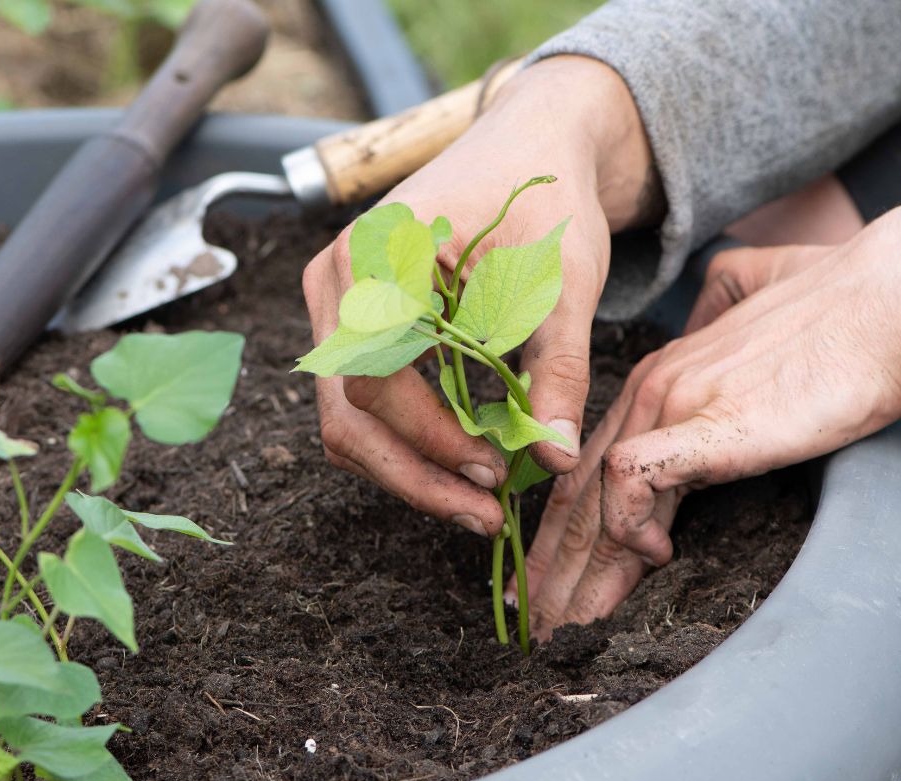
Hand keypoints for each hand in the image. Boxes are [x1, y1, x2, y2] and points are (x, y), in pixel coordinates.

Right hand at [302, 56, 656, 535]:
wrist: (530, 146)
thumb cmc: (546, 200)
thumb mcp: (566, 281)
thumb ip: (557, 367)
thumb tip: (551, 459)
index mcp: (375, 252)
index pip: (374, 376)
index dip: (429, 437)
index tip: (494, 471)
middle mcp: (336, 277)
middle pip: (346, 410)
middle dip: (415, 474)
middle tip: (485, 514)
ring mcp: (334, 301)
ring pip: (344, 417)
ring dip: (407, 468)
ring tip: (480, 500)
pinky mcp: (350, 322)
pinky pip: (358, 401)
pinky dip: (404, 442)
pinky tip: (461, 460)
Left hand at [525, 204, 900, 638]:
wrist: (895, 304)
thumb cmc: (847, 317)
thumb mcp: (759, 326)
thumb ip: (722, 322)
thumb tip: (720, 319)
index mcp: (658, 377)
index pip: (587, 466)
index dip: (562, 527)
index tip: (551, 578)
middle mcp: (651, 389)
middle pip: (578, 491)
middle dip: (555, 565)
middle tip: (539, 621)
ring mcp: (673, 402)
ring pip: (594, 497)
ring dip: (580, 570)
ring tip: (569, 627)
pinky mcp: (706, 422)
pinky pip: (632, 478)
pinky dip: (630, 524)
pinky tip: (654, 556)